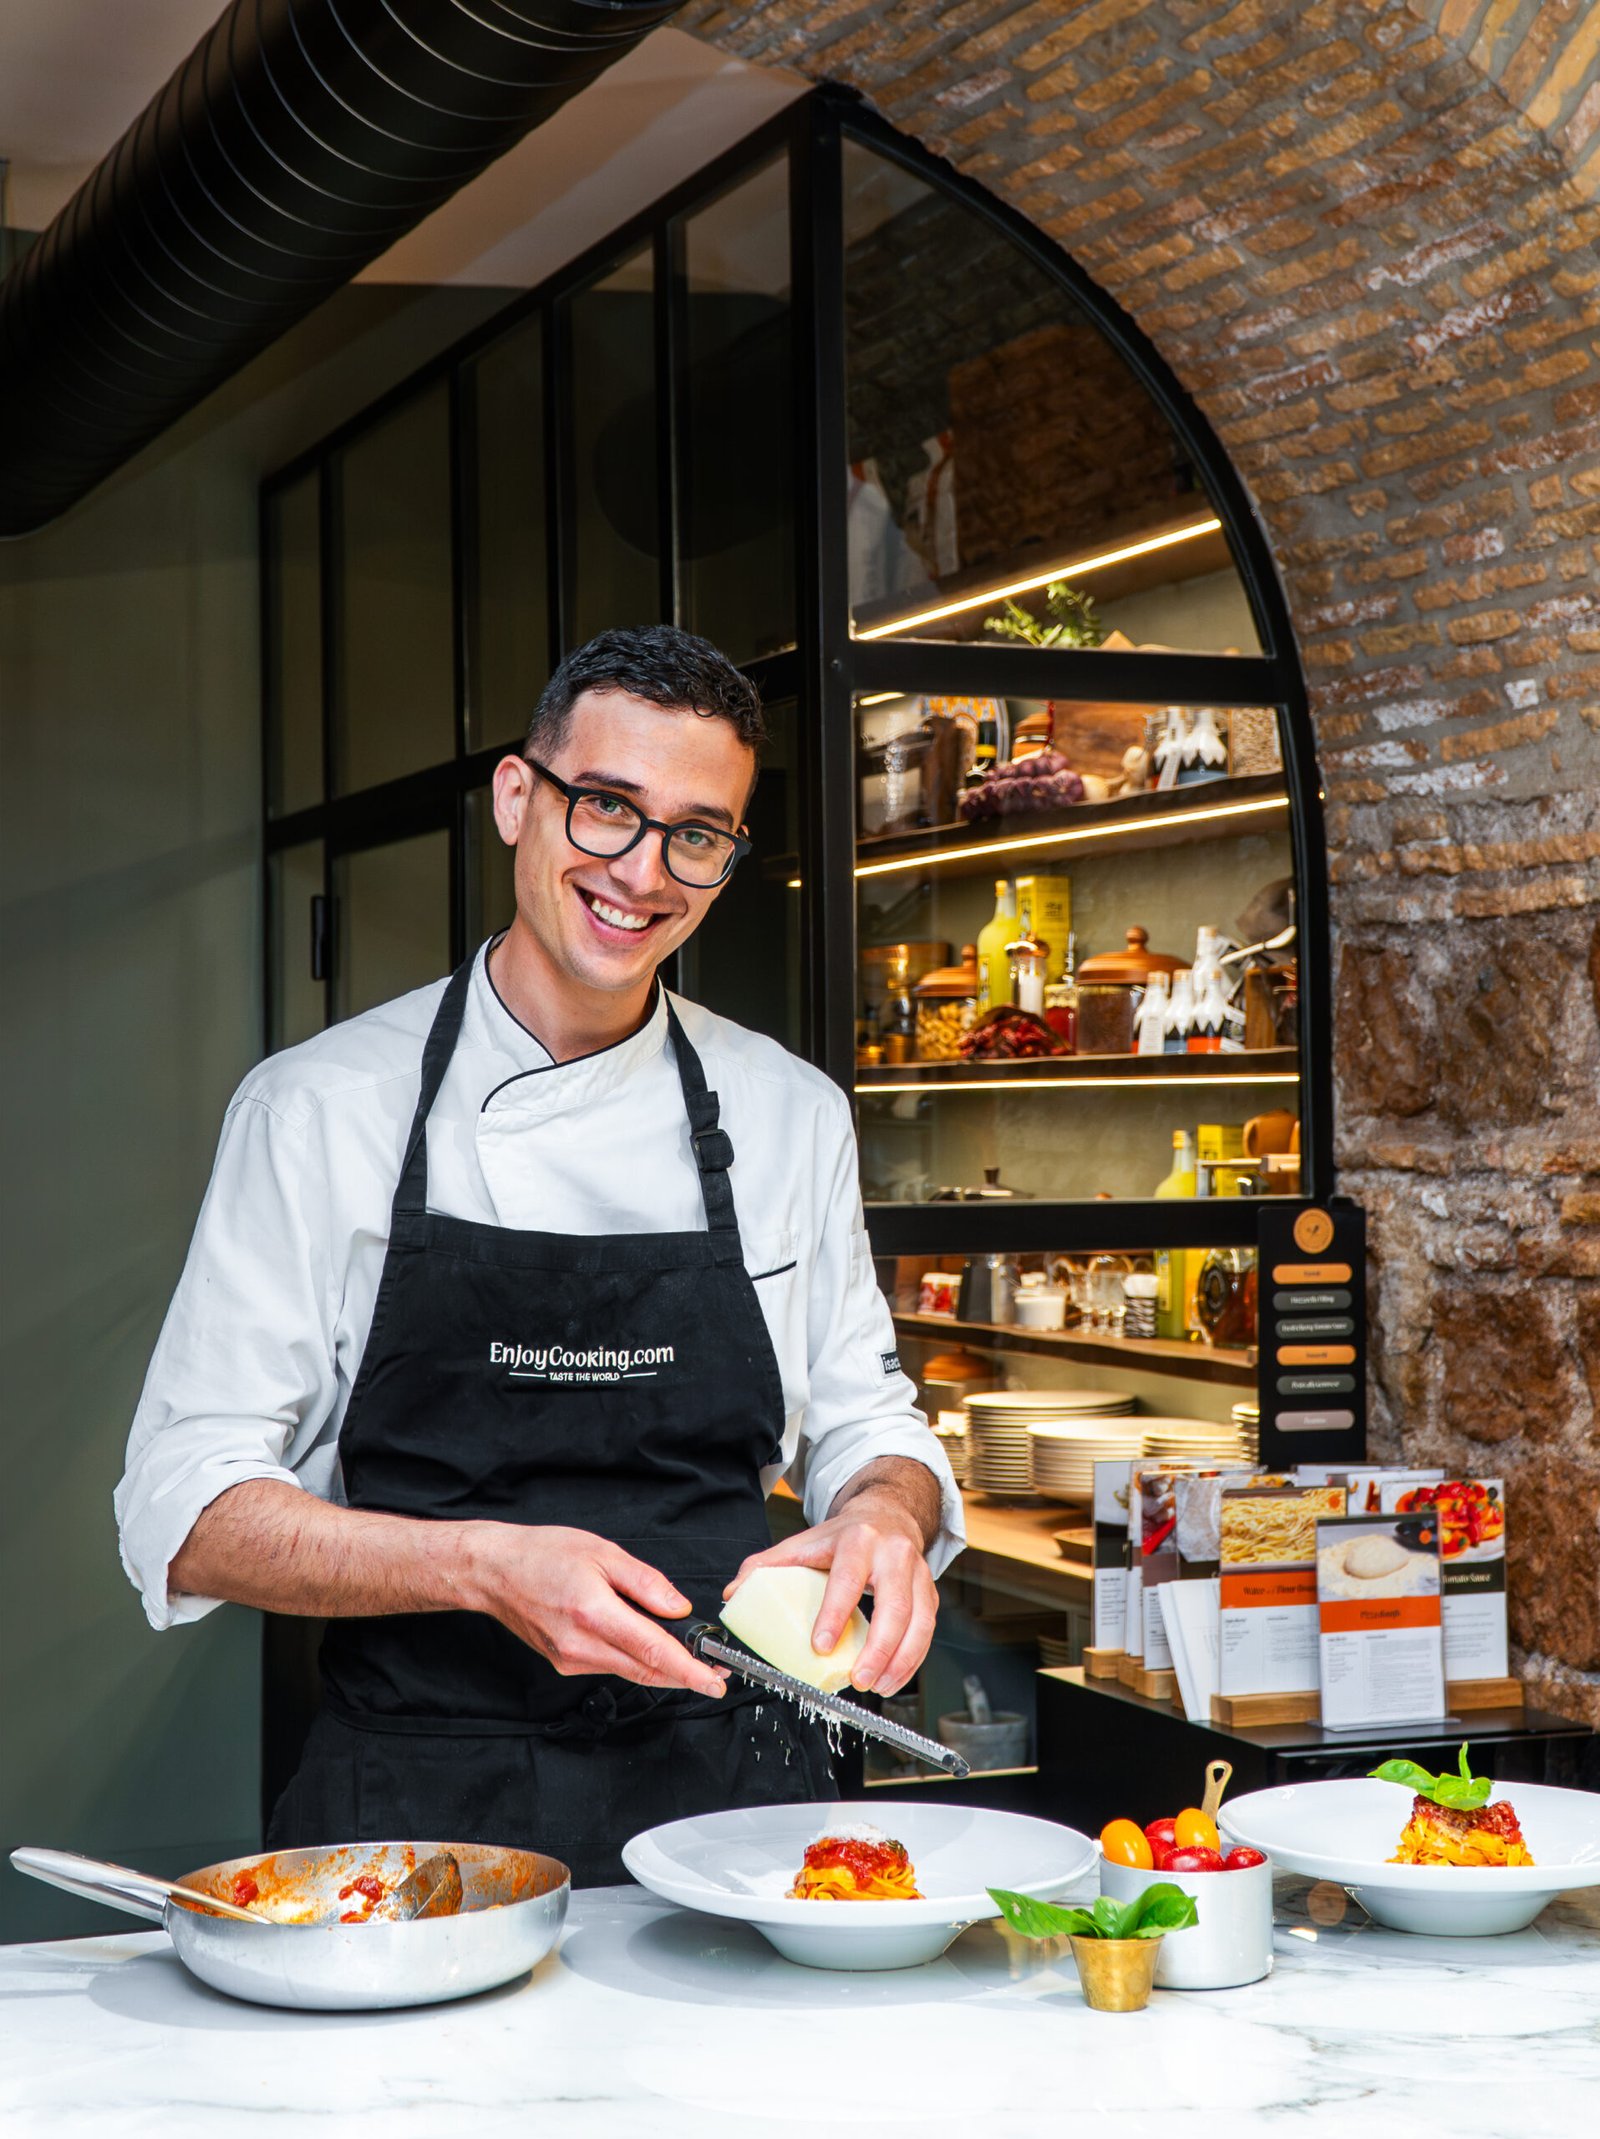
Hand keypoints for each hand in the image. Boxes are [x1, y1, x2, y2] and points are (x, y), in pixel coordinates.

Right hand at [468, 1524, 727, 1698]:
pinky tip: (640, 1641)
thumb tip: (678, 1608)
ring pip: (630, 1671)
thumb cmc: (543, 1554)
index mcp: (595, 1614)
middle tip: (715, 1672)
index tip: (714, 1682)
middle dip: (685, 1675)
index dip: (689, 1671)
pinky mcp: (565, 1663)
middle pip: (646, 1671)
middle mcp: (582, 1646)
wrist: (495, 1572)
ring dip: (661, 1668)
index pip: (653, 1652)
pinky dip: (634, 1659)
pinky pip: (610, 1666)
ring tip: (685, 1653)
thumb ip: (645, 1582)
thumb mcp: (602, 1552)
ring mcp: (572, 1660)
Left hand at [722, 1489, 936, 1697]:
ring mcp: (917, 1573)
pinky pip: (927, 1630)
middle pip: (894, 1605)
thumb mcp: (803, 1542)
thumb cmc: (843, 1536)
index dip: (835, 1614)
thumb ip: (766, 1566)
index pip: (848, 1579)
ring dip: (900, 1660)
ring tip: (877, 1686)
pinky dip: (912, 1659)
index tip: (819, 1646)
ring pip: (919, 1621)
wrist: (887, 1515)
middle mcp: (893, 1555)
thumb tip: (734, 1593)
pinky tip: (893, 1677)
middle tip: (858, 1679)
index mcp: (857, 1541)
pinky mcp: (929, 1591)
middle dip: (879, 1648)